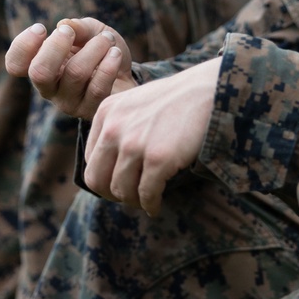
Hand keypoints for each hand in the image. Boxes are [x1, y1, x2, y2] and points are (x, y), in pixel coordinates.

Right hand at [5, 17, 133, 118]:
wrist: (127, 76)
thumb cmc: (101, 51)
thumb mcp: (90, 31)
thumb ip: (79, 27)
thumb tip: (65, 25)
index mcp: (39, 66)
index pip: (15, 64)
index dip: (23, 45)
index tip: (41, 28)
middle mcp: (49, 88)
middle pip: (40, 72)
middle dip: (57, 46)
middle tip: (70, 33)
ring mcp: (69, 102)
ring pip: (76, 73)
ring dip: (94, 48)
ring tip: (107, 39)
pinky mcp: (91, 110)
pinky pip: (98, 87)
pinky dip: (108, 64)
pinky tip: (115, 54)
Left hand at [83, 56, 221, 216]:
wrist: (208, 92)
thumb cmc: (175, 100)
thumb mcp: (134, 103)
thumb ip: (117, 127)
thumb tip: (109, 165)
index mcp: (105, 114)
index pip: (90, 161)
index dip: (104, 178)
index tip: (119, 184)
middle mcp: (114, 129)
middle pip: (97, 180)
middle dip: (113, 195)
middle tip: (130, 198)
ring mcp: (134, 144)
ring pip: (121, 190)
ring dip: (134, 202)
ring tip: (147, 202)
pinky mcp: (158, 159)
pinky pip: (146, 194)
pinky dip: (151, 205)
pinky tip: (156, 206)